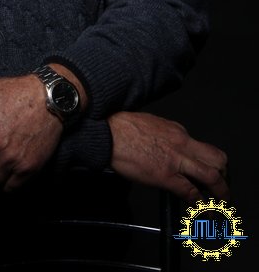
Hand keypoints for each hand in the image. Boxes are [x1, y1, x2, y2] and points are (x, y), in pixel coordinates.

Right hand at [108, 111, 229, 202]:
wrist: (109, 133)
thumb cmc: (124, 127)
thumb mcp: (152, 124)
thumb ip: (166, 136)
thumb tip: (171, 148)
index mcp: (177, 131)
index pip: (203, 148)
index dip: (208, 162)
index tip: (207, 171)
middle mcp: (182, 143)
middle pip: (217, 159)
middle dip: (223, 175)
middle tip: (222, 187)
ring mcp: (176, 160)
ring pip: (211, 176)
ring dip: (220, 191)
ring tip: (220, 201)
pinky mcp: (165, 175)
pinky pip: (190, 191)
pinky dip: (199, 202)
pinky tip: (199, 208)